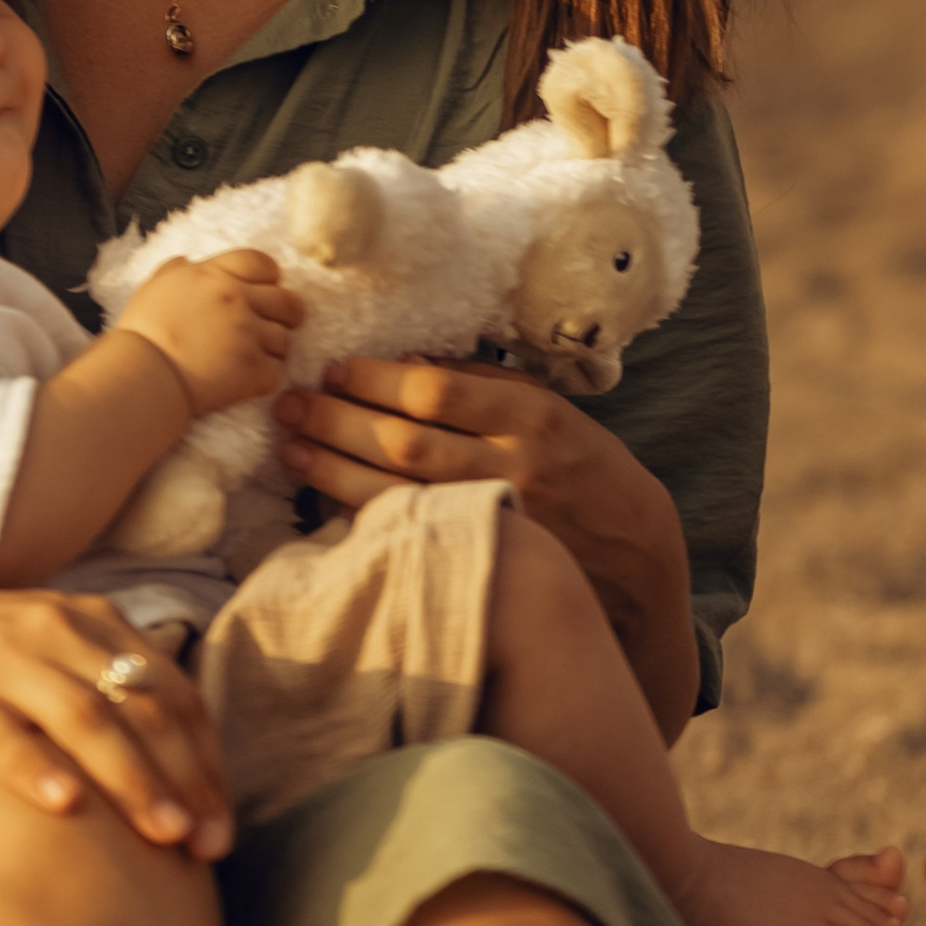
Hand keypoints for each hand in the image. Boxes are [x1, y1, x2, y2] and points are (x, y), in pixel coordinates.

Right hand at [0, 575, 235, 858]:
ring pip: (83, 719)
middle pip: (140, 709)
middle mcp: (60, 635)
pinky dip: (36, 768)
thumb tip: (189, 779)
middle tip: (206, 843)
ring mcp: (5, 661)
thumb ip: (120, 693)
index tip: (222, 826)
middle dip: (182, 779)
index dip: (204, 761)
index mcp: (99, 626)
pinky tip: (65, 806)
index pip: (173, 695)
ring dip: (130, 778)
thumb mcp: (65, 651)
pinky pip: (1, 734)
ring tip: (163, 833)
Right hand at [122, 249, 301, 416]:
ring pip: (284, 338)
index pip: (263, 263)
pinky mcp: (254, 370)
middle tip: (273, 326)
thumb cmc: (143, 332)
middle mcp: (238, 300)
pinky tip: (246, 378)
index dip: (270, 278)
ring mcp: (249, 335)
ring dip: (272, 348)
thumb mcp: (155, 287)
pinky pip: (277, 370)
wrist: (143, 374)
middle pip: (287, 300)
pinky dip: (265, 375)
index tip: (264, 291)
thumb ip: (177, 270)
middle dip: (286, 313)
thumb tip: (187, 262)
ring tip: (251, 356)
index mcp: (216, 275)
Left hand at [274, 355, 702, 739]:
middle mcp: (515, 468)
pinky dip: (360, 517)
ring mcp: (495, 521)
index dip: (375, 379)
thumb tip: (407, 363)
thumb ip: (487, 386)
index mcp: (533, 419)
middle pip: (405, 441)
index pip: (436, 390)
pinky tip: (325, 501)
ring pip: (395, 493)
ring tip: (292, 446)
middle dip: (338, 419)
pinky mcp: (480, 561)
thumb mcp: (554, 413)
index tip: (336, 369)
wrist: (634, 562)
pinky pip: (407, 535)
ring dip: (332, 468)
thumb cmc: (587, 473)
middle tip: (291, 403)